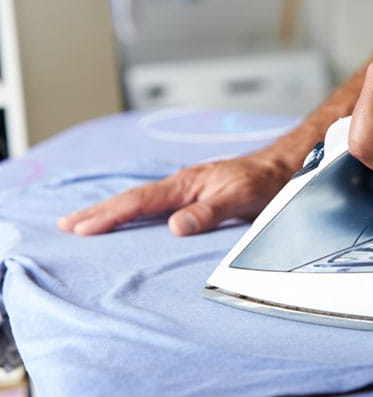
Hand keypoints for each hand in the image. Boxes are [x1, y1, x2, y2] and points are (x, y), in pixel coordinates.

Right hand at [58, 152, 293, 235]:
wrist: (283, 168)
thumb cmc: (264, 182)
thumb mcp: (240, 198)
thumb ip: (209, 212)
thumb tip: (174, 227)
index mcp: (187, 184)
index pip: (141, 202)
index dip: (110, 215)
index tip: (81, 228)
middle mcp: (182, 185)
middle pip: (132, 200)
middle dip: (98, 212)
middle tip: (66, 226)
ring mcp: (187, 190)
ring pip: (142, 202)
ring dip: (112, 212)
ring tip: (84, 222)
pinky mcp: (195, 197)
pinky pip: (156, 206)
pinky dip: (135, 213)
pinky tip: (129, 220)